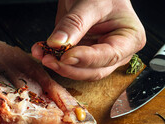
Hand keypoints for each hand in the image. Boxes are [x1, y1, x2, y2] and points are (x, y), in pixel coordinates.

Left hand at [31, 0, 145, 80]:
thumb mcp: (90, 3)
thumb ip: (75, 24)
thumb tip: (58, 44)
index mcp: (129, 39)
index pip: (108, 56)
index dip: (85, 59)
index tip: (66, 56)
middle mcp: (116, 53)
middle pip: (93, 71)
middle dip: (68, 67)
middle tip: (48, 59)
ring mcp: (98, 57)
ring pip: (77, 71)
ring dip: (57, 65)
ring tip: (41, 54)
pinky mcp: (80, 57)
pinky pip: (65, 64)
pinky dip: (51, 58)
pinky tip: (39, 51)